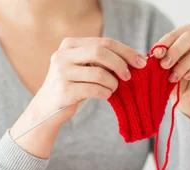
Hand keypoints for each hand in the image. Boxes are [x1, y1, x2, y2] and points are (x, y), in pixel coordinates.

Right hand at [10, 37, 146, 157]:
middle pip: (100, 52)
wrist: (48, 107)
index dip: (126, 51)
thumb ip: (102, 59)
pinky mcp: (64, 91)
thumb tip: (135, 59)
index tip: (141, 62)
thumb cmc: (73, 85)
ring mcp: (62, 73)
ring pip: (99, 73)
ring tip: (113, 88)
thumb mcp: (84, 67)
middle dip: (120, 64)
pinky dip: (106, 93)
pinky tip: (107, 95)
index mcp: (70, 44)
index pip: (104, 42)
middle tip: (129, 77)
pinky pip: (94, 89)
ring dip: (113, 82)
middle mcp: (63, 55)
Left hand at [153, 25, 189, 120]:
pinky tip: (186, 77)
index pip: (180, 31)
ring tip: (173, 77)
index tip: (156, 54)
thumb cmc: (176, 75)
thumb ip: (162, 56)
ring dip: (183, 65)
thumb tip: (157, 52)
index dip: (167, 41)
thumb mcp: (165, 65)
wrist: (187, 95)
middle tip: (164, 64)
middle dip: (175, 50)